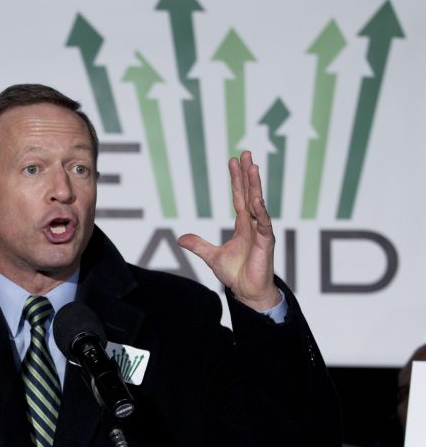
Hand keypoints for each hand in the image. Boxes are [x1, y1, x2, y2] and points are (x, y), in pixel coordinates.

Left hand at [178, 151, 280, 310]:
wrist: (247, 292)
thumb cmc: (236, 274)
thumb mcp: (212, 256)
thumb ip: (198, 245)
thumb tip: (181, 239)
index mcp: (243, 225)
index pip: (239, 197)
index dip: (237, 180)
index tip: (234, 162)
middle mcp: (253, 225)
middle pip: (250, 194)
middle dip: (247, 175)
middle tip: (246, 154)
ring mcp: (261, 233)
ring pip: (259, 204)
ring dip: (255, 186)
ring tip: (253, 167)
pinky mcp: (266, 244)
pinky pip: (264, 225)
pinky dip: (261, 213)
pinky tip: (257, 200)